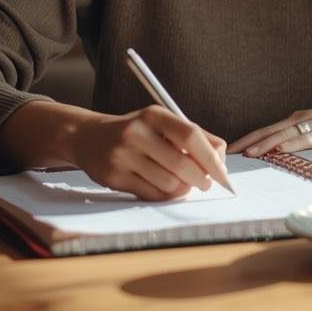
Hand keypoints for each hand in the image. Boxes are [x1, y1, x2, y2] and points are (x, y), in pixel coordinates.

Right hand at [0, 101, 226, 201]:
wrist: (88, 137)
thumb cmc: (136, 132)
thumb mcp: (161, 124)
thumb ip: (193, 136)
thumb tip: (221, 159)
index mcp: (154, 115)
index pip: (191, 134)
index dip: (211, 157)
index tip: (223, 174)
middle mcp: (137, 132)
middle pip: (182, 164)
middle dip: (200, 179)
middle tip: (205, 184)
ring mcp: (123, 155)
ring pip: (168, 183)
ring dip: (181, 189)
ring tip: (180, 183)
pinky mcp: (114, 177)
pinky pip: (151, 194)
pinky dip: (164, 195)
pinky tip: (161, 186)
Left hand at [227, 87, 311, 156]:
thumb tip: (292, 160)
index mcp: (304, 120)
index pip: (270, 130)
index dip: (248, 140)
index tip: (228, 151)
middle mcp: (308, 118)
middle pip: (269, 129)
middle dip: (247, 141)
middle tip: (223, 153)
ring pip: (285, 131)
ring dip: (263, 142)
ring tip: (245, 153)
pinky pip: (308, 136)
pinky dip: (290, 142)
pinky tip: (276, 148)